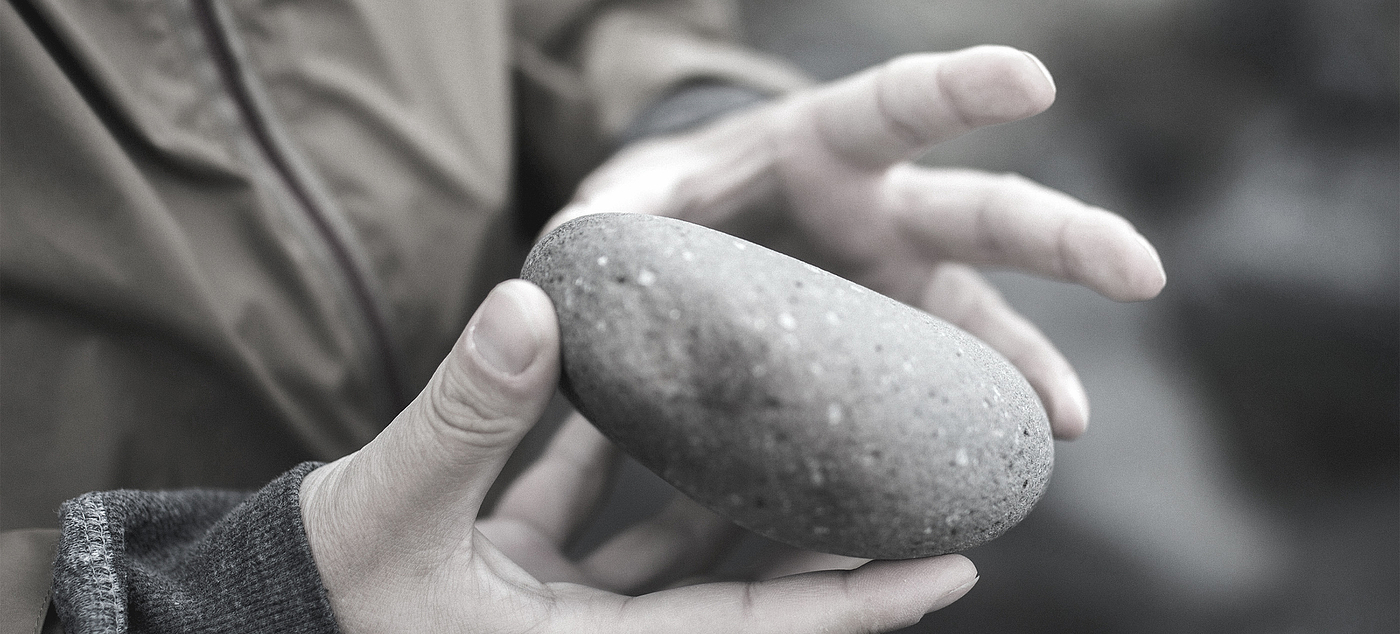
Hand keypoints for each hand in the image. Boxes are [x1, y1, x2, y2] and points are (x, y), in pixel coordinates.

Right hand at [300, 280, 978, 632]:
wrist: (238, 621)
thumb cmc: (314, 595)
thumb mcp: (389, 510)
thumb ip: (466, 418)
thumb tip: (535, 310)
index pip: (750, 631)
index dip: (857, 606)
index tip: (952, 566)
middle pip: (731, 587)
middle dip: (811, 534)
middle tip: (892, 468)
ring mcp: (553, 608)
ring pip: (665, 544)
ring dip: (719, 481)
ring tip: (784, 410)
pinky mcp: (515, 571)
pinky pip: (589, 513)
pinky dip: (613, 458)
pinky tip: (636, 388)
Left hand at [550, 45, 1167, 438]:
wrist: (692, 238)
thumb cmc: (672, 197)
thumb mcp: (634, 192)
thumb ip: (611, 212)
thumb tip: (578, 246)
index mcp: (824, 144)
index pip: (900, 104)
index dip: (964, 90)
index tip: (1032, 81)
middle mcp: (881, 211)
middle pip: (982, 216)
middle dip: (1061, 238)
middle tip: (1139, 272)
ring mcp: (896, 283)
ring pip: (983, 316)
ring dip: (1032, 363)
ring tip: (1067, 422)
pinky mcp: (888, 346)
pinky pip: (944, 385)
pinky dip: (974, 419)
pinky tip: (1005, 461)